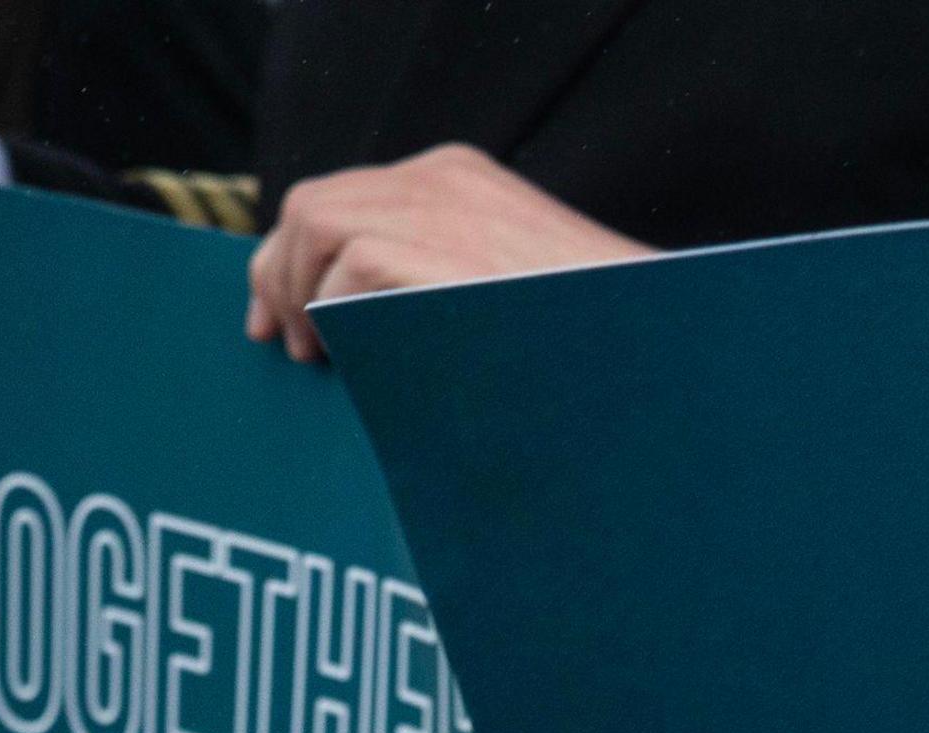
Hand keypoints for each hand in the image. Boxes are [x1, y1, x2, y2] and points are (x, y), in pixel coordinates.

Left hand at [247, 145, 648, 363]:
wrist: (647, 348)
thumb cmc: (584, 340)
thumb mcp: (501, 284)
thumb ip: (434, 273)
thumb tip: (350, 306)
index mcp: (459, 179)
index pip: (343, 197)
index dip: (297, 256)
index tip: (284, 318)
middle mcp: (441, 178)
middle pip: (311, 205)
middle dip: (281, 274)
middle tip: (288, 344)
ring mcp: (439, 207)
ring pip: (313, 227)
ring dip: (301, 296)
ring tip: (318, 355)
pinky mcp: (433, 249)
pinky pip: (343, 270)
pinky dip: (335, 316)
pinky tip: (353, 358)